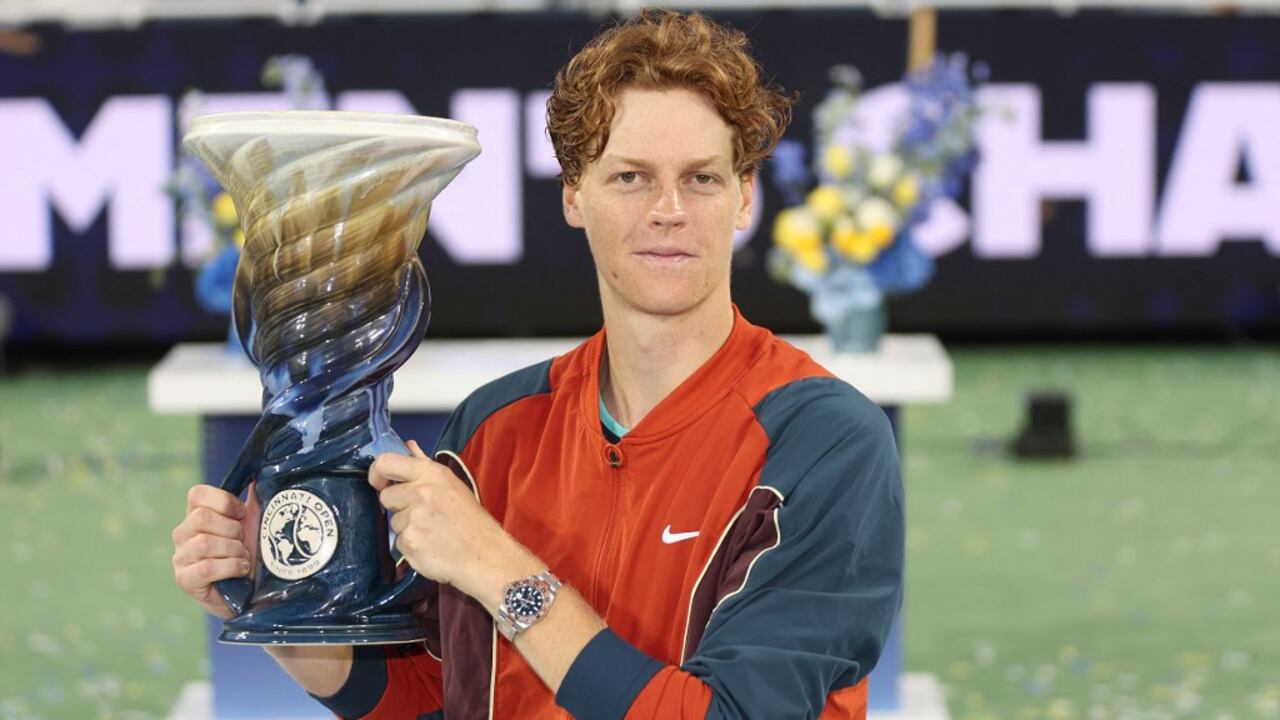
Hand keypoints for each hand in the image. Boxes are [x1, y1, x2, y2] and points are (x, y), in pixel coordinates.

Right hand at [172, 483, 258, 619]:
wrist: (251, 591)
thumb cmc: (250, 552)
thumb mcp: (254, 522)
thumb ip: (253, 498)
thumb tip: (258, 471)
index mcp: (196, 515)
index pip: (197, 494)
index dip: (224, 501)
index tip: (243, 513)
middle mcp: (183, 533)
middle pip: (201, 518)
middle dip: (232, 530)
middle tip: (244, 542)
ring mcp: (181, 557)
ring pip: (205, 543)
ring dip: (234, 551)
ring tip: (244, 559)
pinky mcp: (184, 579)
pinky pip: (205, 568)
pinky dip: (229, 568)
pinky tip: (239, 571)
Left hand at [370, 441, 539, 606]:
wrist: (485, 555)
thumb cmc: (471, 520)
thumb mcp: (452, 484)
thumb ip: (424, 464)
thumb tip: (408, 446)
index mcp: (431, 473)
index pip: (386, 462)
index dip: (376, 473)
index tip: (379, 482)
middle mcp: (421, 492)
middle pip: (386, 496)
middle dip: (398, 506)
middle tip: (422, 514)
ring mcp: (414, 518)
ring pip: (394, 521)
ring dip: (408, 527)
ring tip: (432, 532)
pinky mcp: (409, 542)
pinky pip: (399, 542)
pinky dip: (411, 545)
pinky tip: (431, 545)